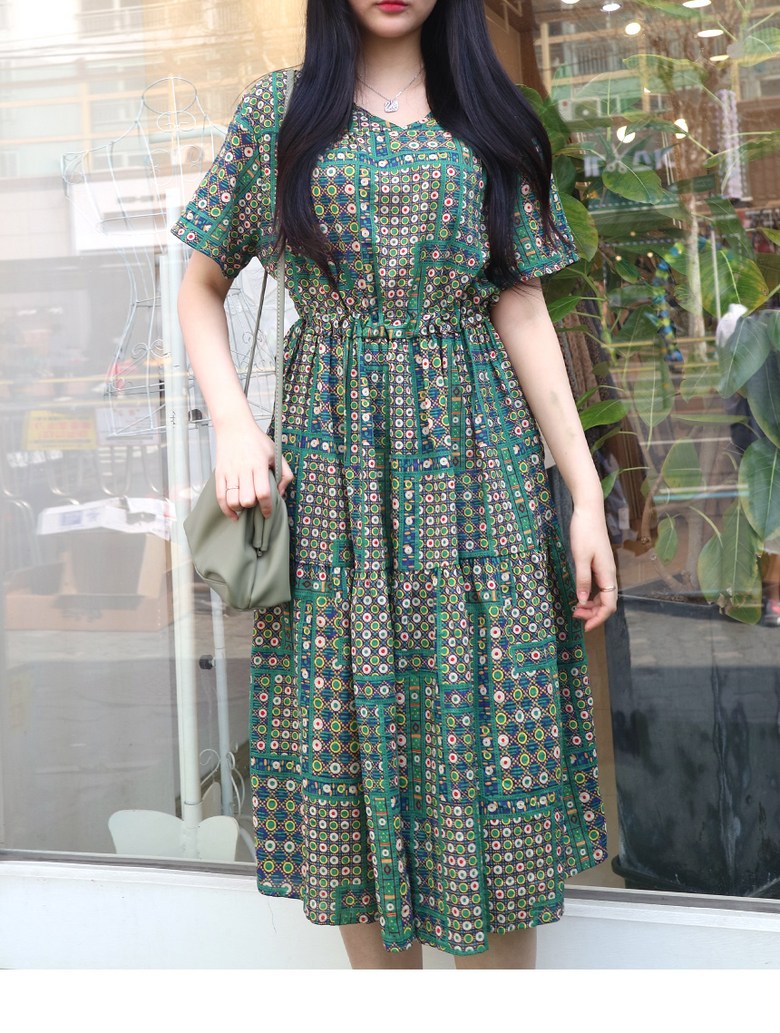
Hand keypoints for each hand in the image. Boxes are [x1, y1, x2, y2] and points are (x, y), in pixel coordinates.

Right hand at [214, 419, 293, 521]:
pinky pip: (220, 497)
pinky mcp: (219, 474)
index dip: (267, 507)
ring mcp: (229, 472)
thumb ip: (285, 474)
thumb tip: (280, 494)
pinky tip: (233, 515)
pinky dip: (226, 510)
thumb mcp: (276, 453)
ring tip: (244, 505)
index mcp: (259, 465)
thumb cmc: (257, 441)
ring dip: (240, 508)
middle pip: (247, 499)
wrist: (234, 427)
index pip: (263, 492)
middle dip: (253, 506)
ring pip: (233, 501)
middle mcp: (243, 469)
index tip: (268, 513)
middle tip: (255, 503)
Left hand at [569, 502, 617, 631]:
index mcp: (607, 573)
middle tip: (575, 616)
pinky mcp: (599, 563)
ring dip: (591, 604)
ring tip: (576, 608)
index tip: (585, 627)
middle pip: (607, 602)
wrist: (589, 511)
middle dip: (593, 613)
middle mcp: (609, 573)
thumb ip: (583, 579)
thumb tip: (583, 601)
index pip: (609, 604)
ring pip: (603, 594)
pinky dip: (590, 594)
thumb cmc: (584, 531)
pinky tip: (580, 595)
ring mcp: (605, 568)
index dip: (598, 618)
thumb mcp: (580, 557)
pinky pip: (599, 585)